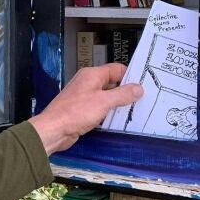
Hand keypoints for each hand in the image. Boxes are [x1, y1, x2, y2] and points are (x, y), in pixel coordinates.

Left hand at [29, 62, 143, 155]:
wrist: (54, 129)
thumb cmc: (76, 112)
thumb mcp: (104, 101)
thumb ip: (122, 94)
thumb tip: (138, 88)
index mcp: (92, 75)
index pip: (117, 69)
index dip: (131, 75)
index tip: (146, 84)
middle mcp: (88, 83)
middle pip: (112, 82)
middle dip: (127, 91)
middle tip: (145, 99)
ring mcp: (84, 96)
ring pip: (107, 96)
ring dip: (119, 103)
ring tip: (136, 110)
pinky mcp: (82, 110)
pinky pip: (100, 108)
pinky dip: (110, 112)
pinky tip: (120, 120)